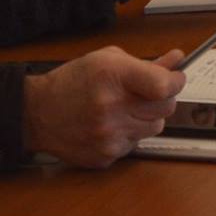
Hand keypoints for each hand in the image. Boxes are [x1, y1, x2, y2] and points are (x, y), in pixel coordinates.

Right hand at [22, 46, 183, 166]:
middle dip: (163, 98)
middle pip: (165, 108)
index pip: (164, 85)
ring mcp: (108, 136)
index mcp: (113, 77)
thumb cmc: (74, 81)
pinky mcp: (105, 156)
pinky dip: (130, 134)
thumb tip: (177, 60)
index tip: (175, 78)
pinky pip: (135, 145)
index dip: (176, 81)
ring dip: (147, 117)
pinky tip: (112, 125)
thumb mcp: (108, 60)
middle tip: (150, 93)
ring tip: (126, 109)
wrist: (37, 113)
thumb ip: (147, 62)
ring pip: (154, 128)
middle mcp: (111, 108)